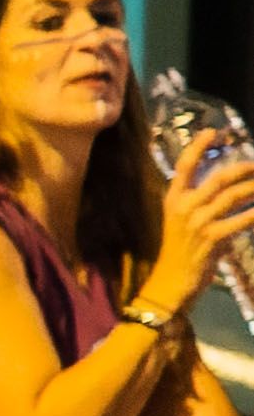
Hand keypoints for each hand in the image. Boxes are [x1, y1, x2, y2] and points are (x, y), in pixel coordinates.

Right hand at [137, 139, 253, 319]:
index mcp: (173, 200)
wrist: (170, 284)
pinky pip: (242, 219)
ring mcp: (198, 222)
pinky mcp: (212, 238)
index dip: (199, 146)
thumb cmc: (178, 255)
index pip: (185, 166)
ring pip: (234, 195)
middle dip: (245, 169)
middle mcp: (184, 207)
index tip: (213, 131)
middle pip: (220, 178)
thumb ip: (204, 207)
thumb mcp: (183, 225)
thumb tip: (234, 196)